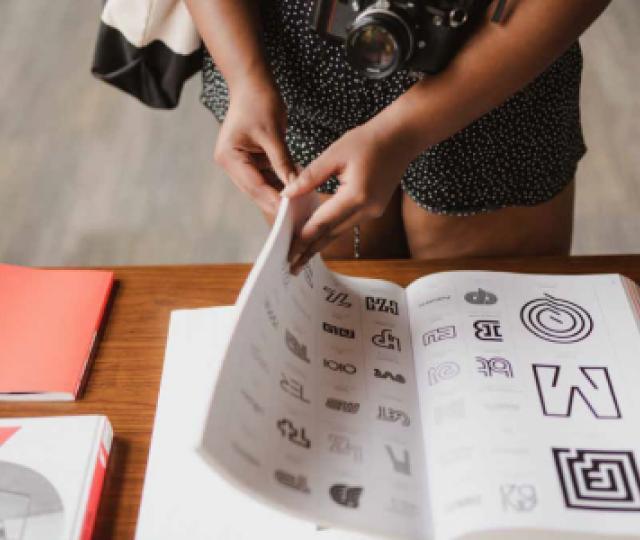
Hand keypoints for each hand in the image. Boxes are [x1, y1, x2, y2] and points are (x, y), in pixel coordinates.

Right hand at [214, 79, 295, 218]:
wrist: (253, 82)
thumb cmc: (259, 101)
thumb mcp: (273, 134)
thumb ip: (282, 162)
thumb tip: (294, 187)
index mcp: (229, 157)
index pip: (254, 185)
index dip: (272, 199)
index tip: (290, 212)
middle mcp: (231, 163)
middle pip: (256, 190)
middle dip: (275, 201)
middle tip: (296, 215)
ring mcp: (240, 162)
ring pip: (262, 186)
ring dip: (279, 194)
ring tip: (298, 206)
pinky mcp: (251, 160)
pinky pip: (267, 177)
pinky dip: (279, 182)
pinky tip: (295, 190)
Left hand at [282, 123, 414, 273]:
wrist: (401, 138)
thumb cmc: (368, 141)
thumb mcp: (334, 154)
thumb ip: (309, 176)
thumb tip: (287, 194)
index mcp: (356, 196)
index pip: (323, 223)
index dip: (304, 239)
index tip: (289, 253)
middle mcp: (367, 209)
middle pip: (332, 234)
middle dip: (310, 250)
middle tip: (292, 267)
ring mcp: (373, 212)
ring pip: (340, 231)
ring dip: (320, 243)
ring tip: (301, 256)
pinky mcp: (374, 209)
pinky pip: (348, 223)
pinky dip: (331, 230)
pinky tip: (318, 236)